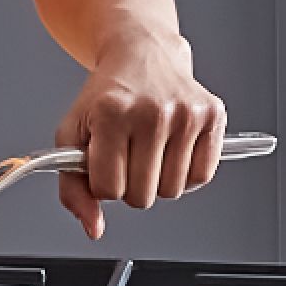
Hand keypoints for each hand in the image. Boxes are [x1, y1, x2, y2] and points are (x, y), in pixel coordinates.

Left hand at [54, 34, 225, 239]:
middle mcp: (152, 113)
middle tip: (128, 154)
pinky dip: (185, 173)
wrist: (142, 55)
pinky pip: (201, 177)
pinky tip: (173, 149)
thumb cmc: (107, 98)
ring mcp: (186, 114)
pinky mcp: (212, 115)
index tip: (104, 162)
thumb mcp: (73, 134)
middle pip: (141, 197)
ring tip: (150, 150)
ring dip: (158, 180)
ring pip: (172, 191)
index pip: (108, 190)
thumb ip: (73, 188)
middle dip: (129, 185)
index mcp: (112, 114)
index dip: (102, 183)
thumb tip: (94, 229)